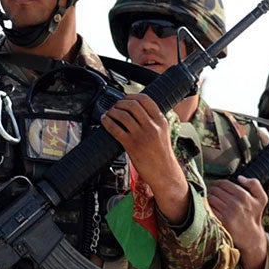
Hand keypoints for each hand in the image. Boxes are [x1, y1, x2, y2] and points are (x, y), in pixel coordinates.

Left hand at [101, 96, 189, 224]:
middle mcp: (152, 126)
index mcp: (161, 121)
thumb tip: (139, 110)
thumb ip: (154, 120)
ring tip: (109, 113)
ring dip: (112, 111)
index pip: (146, 99)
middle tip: (115, 106)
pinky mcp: (132, 145)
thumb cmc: (161, 154)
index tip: (125, 97)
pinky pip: (116, 129)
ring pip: (123, 115)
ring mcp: (142, 135)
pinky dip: (107, 122)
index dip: (132, 96)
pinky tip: (104, 121)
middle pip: (133, 105)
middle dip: (120, 103)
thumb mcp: (163, 132)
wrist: (164, 172)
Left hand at [207, 177, 268, 268]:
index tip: (218, 187)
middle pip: (215, 190)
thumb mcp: (261, 198)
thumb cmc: (254, 215)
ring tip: (212, 200)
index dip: (218, 183)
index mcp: (243, 195)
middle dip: (213, 190)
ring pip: (210, 198)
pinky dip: (207, 206)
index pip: (223, 183)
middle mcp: (235, 203)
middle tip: (213, 193)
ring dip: (209, 198)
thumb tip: (240, 178)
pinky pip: (209, 208)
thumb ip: (254, 184)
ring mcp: (227, 213)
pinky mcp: (220, 221)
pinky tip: (211, 208)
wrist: (250, 235)